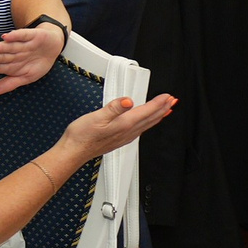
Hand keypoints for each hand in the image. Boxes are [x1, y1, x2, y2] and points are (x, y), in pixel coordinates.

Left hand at [0, 22, 66, 95]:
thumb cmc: (38, 63)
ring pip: (10, 46)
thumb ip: (9, 84)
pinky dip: (15, 36)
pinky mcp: (32, 35)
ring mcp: (24, 44)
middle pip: (3, 56)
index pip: (0, 66)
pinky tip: (5, 37)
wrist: (54, 46)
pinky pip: (23, 35)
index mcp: (13, 64)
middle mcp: (16, 53)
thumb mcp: (27, 77)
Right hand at [59, 93, 177, 159]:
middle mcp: (128, 132)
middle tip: (173, 101)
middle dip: (163, 109)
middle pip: (151, 118)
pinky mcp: (120, 139)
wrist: (74, 151)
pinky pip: (140, 129)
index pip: (147, 111)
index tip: (168, 96)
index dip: (158, 103)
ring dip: (158, 116)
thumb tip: (128, 101)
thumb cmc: (82, 135)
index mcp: (124, 124)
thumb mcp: (96, 117)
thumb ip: (114, 108)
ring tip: (165, 110)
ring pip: (147, 124)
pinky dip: (148, 123)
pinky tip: (146, 122)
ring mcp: (125, 137)